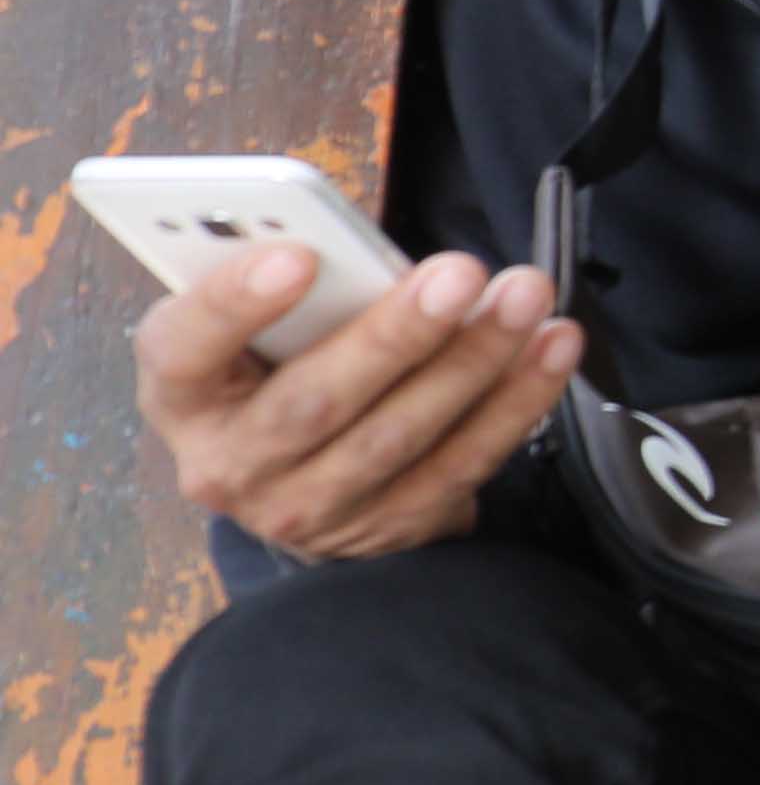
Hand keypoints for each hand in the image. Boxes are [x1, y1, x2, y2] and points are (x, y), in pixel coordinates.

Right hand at [137, 244, 581, 561]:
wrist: (298, 481)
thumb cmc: (277, 369)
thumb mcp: (252, 329)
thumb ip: (293, 291)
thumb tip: (370, 255)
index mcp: (182, 394)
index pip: (184, 349)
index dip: (235, 303)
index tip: (299, 255)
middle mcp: (231, 465)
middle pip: (315, 401)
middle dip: (396, 334)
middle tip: (460, 272)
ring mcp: (310, 508)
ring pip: (399, 436)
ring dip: (475, 359)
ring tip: (525, 294)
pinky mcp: (388, 529)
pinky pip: (463, 463)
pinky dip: (516, 400)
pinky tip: (552, 345)